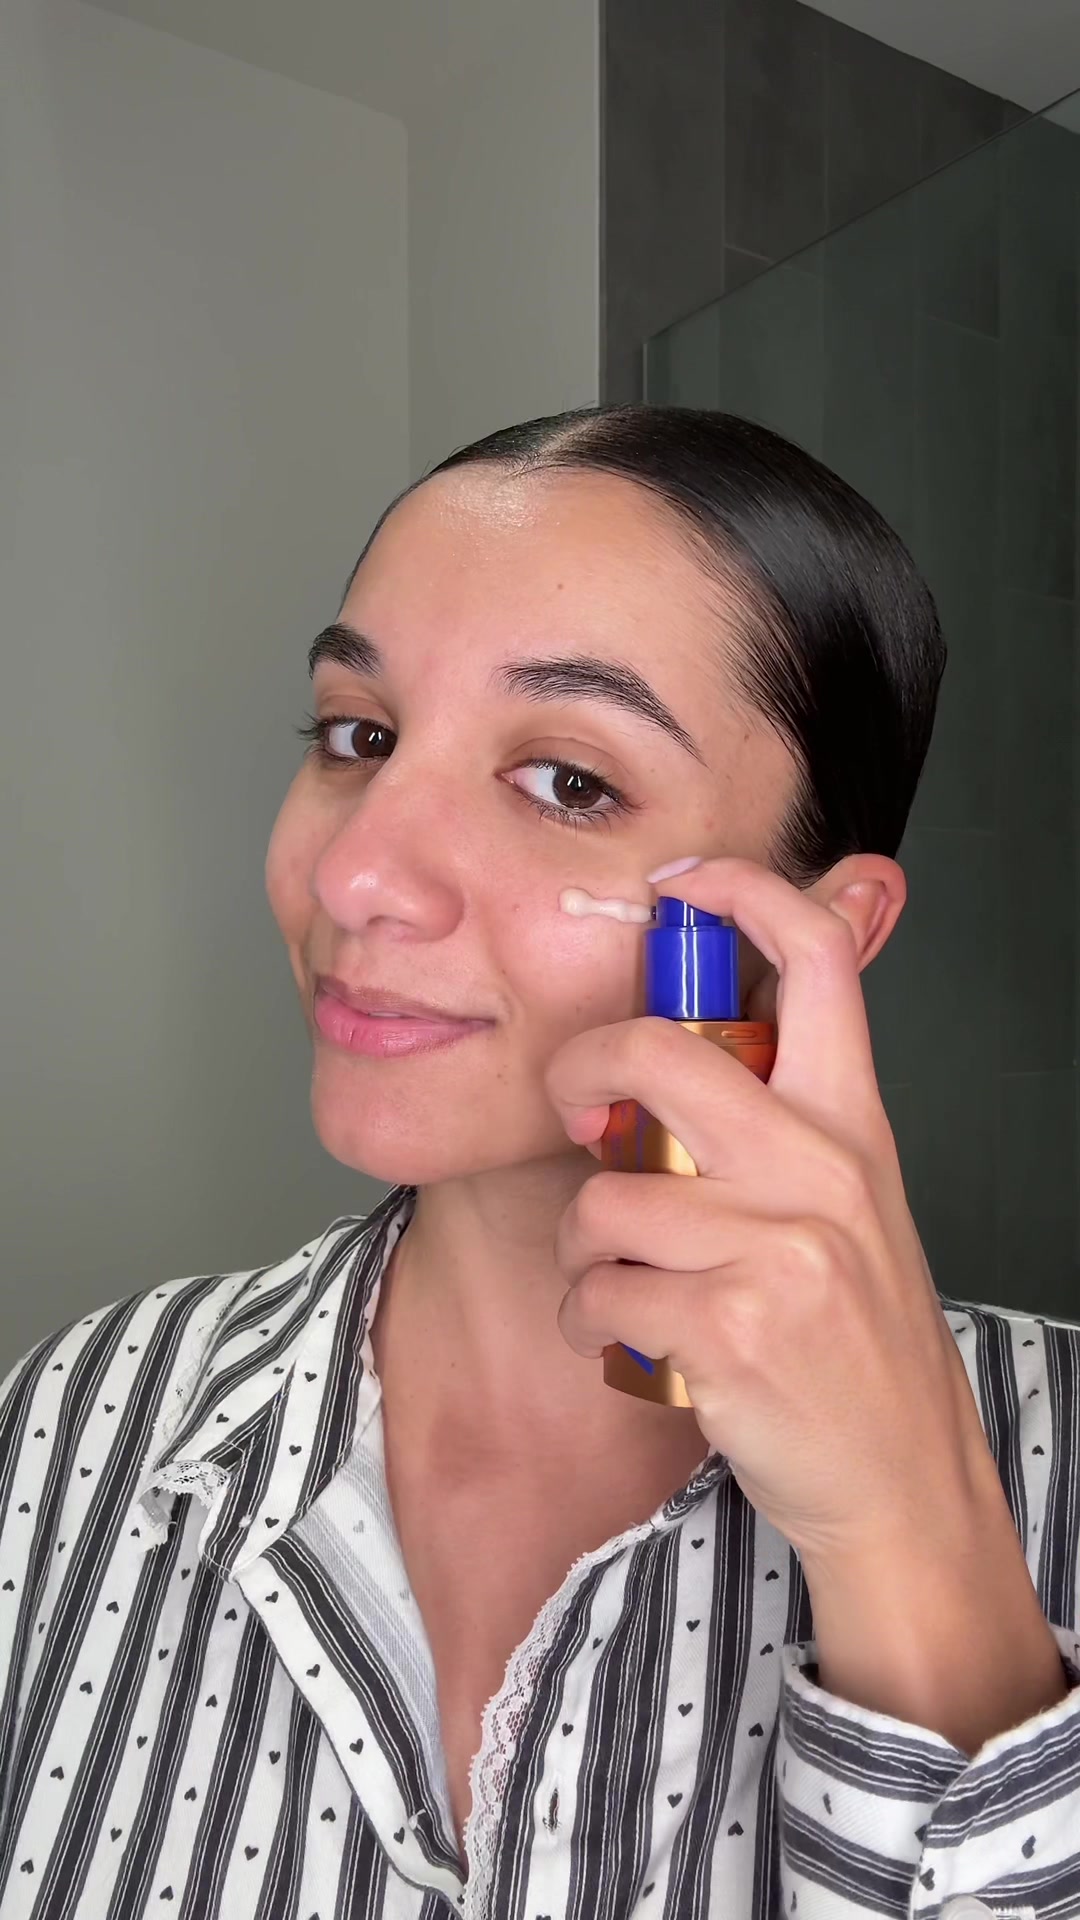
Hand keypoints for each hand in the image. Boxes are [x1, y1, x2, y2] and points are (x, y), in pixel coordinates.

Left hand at [546, 856, 1003, 1582]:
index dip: (740, 891)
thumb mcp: (848, 1200)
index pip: (817, 956)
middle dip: (581, 1072)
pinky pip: (596, 1289)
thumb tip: (693, 1034)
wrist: (899, 1478)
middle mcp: (819, 1167)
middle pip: (657, 1052)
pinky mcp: (727, 1326)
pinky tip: (634, 1338)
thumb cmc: (854, 1334)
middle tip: (578, 1112)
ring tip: (626, 1278)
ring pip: (604, 1195)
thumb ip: (782, 1116)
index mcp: (849, 1121)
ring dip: (585, 1246)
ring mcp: (778, 1246)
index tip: (680, 882)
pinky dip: (591, 1321)